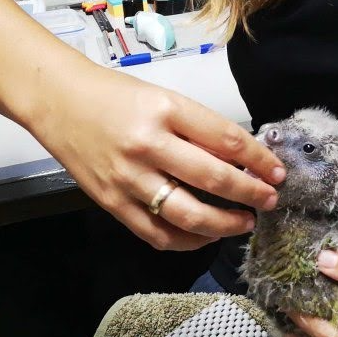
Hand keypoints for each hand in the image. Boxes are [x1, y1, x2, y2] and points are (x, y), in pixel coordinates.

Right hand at [34, 63, 283, 250]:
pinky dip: (188, 241)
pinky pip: (158, 234)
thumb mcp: (164, 99)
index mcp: (167, 110)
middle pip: (214, 178)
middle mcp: (149, 145)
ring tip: (245, 223)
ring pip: (189, 215)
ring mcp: (129, 178)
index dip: (259, 159)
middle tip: (270, 200)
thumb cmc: (117, 96)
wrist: (59, 101)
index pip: (226, 139)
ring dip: (225, 224)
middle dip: (251, 193)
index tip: (278, 171)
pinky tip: (206, 236)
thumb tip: (241, 159)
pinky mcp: (113, 203)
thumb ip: (198, 128)